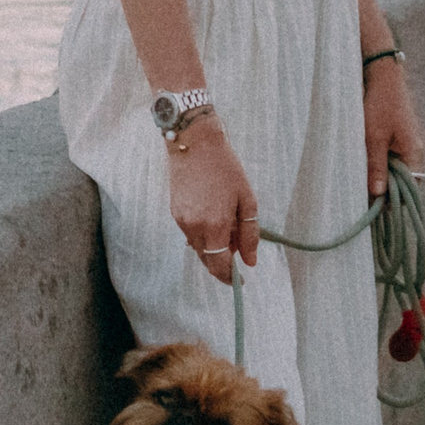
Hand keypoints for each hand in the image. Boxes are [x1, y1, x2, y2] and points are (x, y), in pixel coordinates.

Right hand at [167, 118, 257, 284]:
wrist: (194, 142)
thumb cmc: (225, 168)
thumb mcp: (246, 200)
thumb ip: (249, 234)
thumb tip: (250, 261)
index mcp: (214, 225)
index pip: (219, 265)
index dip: (229, 278)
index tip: (239, 282)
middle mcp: (194, 227)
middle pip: (206, 259)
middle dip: (222, 263)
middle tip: (238, 250)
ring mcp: (181, 219)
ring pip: (197, 247)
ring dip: (212, 247)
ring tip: (227, 226)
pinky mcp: (174, 211)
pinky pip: (189, 233)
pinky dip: (202, 234)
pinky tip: (213, 217)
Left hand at [363, 58, 424, 196]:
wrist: (383, 77)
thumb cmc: (379, 105)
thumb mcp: (373, 138)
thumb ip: (376, 166)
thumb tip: (379, 195)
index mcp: (415, 155)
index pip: (410, 189)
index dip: (393, 199)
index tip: (373, 206)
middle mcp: (416, 152)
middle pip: (403, 182)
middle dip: (386, 189)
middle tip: (362, 194)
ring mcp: (409, 145)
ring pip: (396, 170)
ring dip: (381, 175)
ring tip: (360, 179)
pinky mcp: (400, 138)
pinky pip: (392, 158)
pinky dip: (380, 163)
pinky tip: (364, 162)